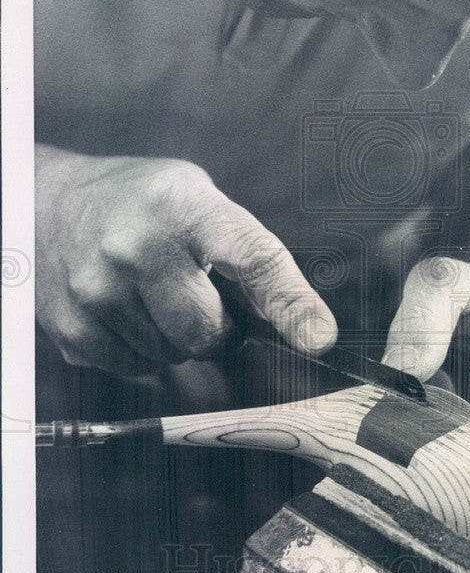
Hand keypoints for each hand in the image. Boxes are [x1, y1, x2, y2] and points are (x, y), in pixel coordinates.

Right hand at [35, 146, 336, 375]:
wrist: (47, 206)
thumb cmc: (144, 206)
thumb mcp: (201, 203)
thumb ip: (250, 258)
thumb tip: (307, 328)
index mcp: (183, 206)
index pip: (251, 257)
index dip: (290, 302)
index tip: (318, 337)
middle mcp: (135, 246)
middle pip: (207, 331)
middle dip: (216, 328)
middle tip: (199, 298)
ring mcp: (96, 290)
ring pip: (172, 356)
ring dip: (175, 339)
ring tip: (152, 295)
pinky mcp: (70, 328)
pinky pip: (134, 368)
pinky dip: (140, 350)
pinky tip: (125, 310)